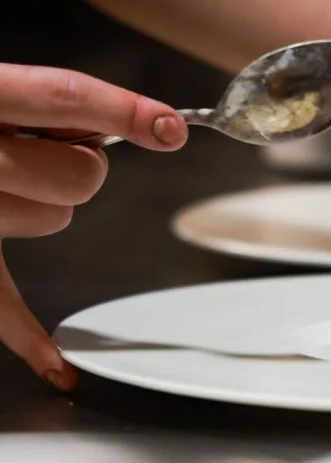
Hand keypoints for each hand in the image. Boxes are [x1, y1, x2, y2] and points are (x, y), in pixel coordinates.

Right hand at [0, 63, 186, 388]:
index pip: (63, 97)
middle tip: (40, 150)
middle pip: (80, 174)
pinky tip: (55, 365)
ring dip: (38, 205)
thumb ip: (28, 100)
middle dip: (78, 165)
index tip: (173, 128)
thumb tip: (112, 122)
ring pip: (55, 219)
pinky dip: (25, 335)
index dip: (126, 110)